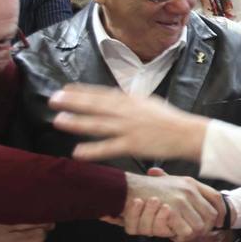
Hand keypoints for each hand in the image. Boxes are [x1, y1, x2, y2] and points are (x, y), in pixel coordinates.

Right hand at [0, 222, 53, 241]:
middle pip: (39, 235)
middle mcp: (2, 241)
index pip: (32, 222)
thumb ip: (29, 217)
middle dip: (42, 233)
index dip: (44, 222)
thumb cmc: (6, 231)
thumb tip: (48, 221)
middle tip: (38, 233)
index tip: (47, 223)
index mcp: (1, 225)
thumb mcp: (12, 220)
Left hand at [50, 84, 209, 161]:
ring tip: (59, 120)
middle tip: (53, 99)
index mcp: (131, 100)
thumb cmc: (170, 120)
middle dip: (73, 102)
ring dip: (78, 122)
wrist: (188, 133)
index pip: (102, 94)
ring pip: (98, 124)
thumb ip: (131, 102)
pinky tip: (78, 152)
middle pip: (96, 105)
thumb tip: (116, 98)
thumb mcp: (149, 103)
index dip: (83, 91)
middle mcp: (127, 111)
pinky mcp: (133, 145)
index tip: (66, 89)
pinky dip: (93, 150)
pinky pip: (109, 147)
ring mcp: (129, 128)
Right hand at [111, 168, 222, 239]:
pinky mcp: (173, 210)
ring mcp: (182, 199)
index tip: (219, 222)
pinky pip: (187, 232)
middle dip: (204, 229)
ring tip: (179, 233)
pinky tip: (171, 234)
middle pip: (211, 216)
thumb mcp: (170, 182)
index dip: (220, 212)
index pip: (216, 198)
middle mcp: (189, 189)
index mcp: (190, 182)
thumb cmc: (146, 188)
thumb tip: (202, 205)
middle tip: (193, 233)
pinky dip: (179, 237)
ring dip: (191, 234)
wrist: (127, 187)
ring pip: (200, 227)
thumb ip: (185, 191)